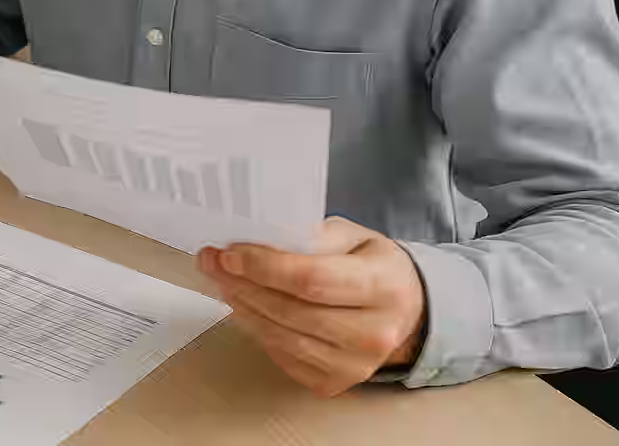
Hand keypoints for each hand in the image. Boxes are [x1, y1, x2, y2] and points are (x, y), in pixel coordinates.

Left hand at [197, 217, 425, 396]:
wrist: (406, 311)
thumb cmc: (374, 267)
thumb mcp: (351, 236)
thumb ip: (310, 235)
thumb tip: (257, 238)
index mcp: (383, 286)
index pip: (311, 279)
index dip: (264, 267)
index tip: (230, 253)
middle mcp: (374, 332)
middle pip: (290, 311)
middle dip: (242, 284)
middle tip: (212, 262)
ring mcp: (355, 365)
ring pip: (281, 337)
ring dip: (242, 307)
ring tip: (222, 281)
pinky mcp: (334, 382)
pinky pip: (283, 356)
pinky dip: (257, 330)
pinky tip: (244, 306)